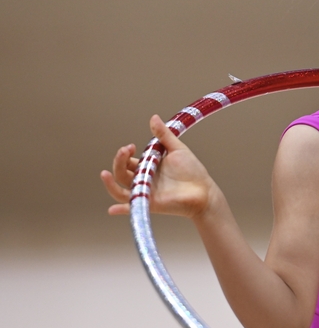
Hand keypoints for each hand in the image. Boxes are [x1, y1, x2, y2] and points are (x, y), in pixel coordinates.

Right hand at [101, 115, 215, 218]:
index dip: (125, 154)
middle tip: (125, 151)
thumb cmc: (193, 172)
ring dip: (111, 183)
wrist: (204, 190)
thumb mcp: (177, 149)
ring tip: (105, 173)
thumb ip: (163, 135)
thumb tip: (153, 118)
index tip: (130, 146)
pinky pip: (132, 208)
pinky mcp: (151, 204)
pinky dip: (121, 209)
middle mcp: (145, 180)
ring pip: (121, 190)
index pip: (129, 161)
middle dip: (119, 161)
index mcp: (149, 167)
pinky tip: (112, 209)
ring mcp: (146, 193)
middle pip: (122, 173)